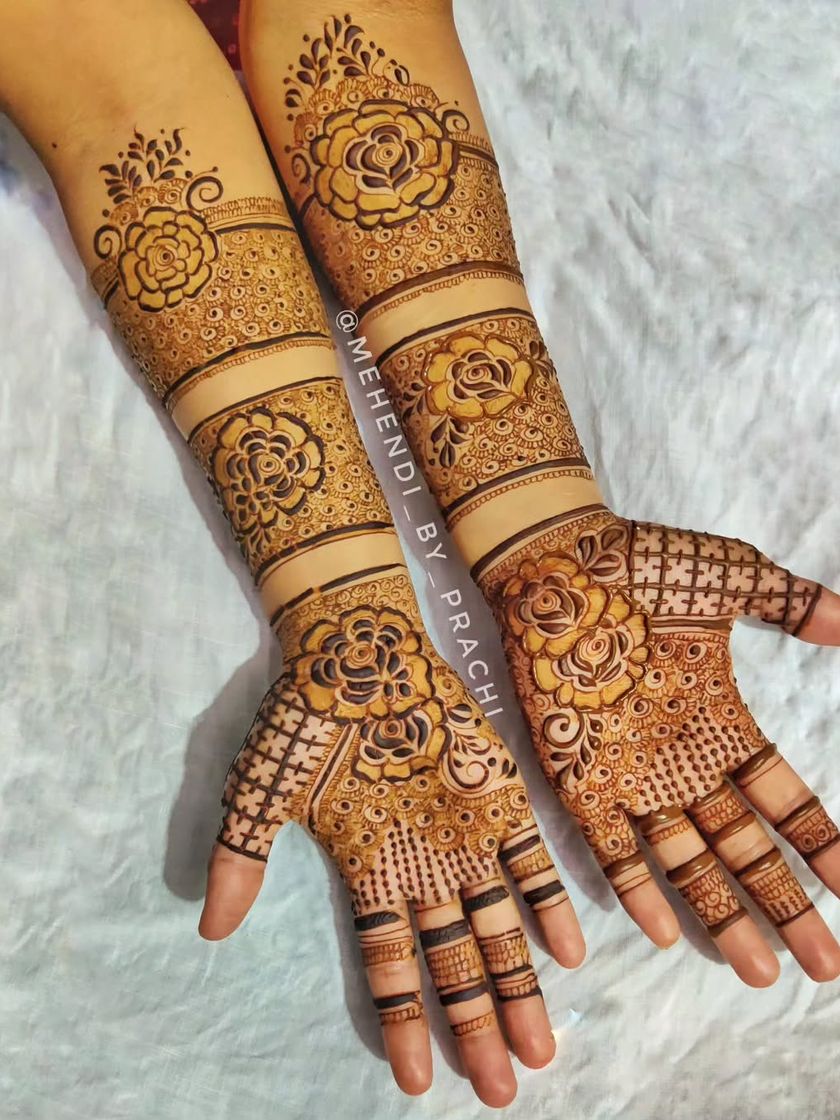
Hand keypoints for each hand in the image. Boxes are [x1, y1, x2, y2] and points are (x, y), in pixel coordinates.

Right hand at [198, 576, 582, 1105]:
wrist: (358, 649)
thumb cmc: (308, 721)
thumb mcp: (262, 794)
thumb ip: (240, 860)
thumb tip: (210, 931)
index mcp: (369, 872)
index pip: (389, 965)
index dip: (402, 1022)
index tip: (415, 1084)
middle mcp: (422, 865)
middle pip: (453, 963)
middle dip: (474, 1026)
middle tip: (499, 1091)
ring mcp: (463, 834)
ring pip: (497, 926)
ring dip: (518, 984)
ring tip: (540, 1051)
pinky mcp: (497, 795)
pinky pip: (530, 858)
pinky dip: (547, 903)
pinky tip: (566, 953)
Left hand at [484, 510, 839, 985]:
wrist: (557, 561)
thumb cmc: (643, 568)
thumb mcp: (732, 581)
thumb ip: (791, 605)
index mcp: (720, 720)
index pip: (783, 798)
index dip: (821, 843)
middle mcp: (681, 760)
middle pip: (745, 847)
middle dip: (786, 904)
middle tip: (824, 966)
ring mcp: (631, 773)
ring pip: (687, 860)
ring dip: (723, 912)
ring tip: (760, 970)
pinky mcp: (580, 776)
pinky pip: (610, 845)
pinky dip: (637, 887)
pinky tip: (668, 932)